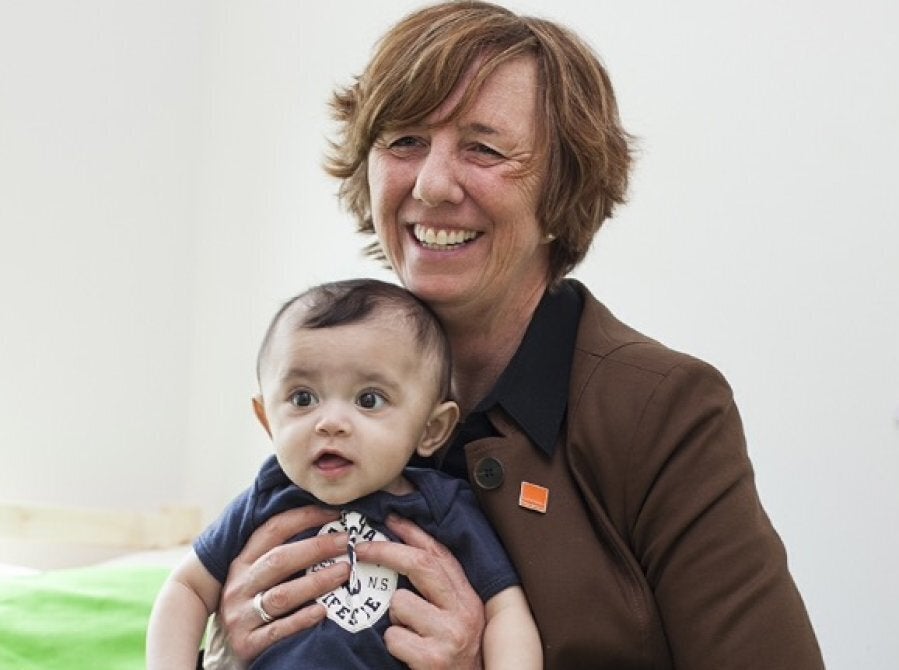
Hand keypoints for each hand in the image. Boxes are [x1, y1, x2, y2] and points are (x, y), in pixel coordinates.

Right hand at [216, 506, 349, 663]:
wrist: (231, 655)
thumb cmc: (256, 607)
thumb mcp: (259, 578)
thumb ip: (283, 557)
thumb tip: (328, 531)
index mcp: (241, 563)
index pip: (272, 530)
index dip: (304, 518)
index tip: (335, 514)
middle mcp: (238, 586)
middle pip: (278, 560)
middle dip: (316, 547)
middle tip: (347, 542)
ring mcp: (240, 616)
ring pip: (281, 595)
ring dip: (316, 582)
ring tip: (344, 572)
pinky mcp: (247, 644)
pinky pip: (278, 630)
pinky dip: (301, 619)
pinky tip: (323, 610)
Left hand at [355, 514, 484, 669]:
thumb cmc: (454, 653)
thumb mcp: (456, 616)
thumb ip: (439, 590)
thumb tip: (404, 553)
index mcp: (468, 597)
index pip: (440, 554)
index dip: (414, 533)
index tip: (391, 519)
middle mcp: (463, 611)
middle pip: (420, 565)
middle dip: (386, 551)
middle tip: (361, 549)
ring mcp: (449, 633)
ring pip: (400, 603)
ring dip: (395, 618)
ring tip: (409, 634)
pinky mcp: (433, 658)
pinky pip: (393, 636)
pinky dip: (394, 644)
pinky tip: (408, 653)